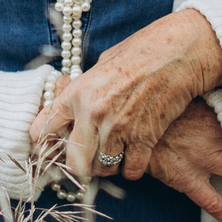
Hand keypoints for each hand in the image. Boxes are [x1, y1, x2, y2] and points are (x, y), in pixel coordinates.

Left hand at [30, 9, 221, 179]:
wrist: (177, 51)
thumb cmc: (141, 53)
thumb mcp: (101, 66)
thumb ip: (83, 92)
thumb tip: (68, 111)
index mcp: (76, 93)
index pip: (43, 131)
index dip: (46, 147)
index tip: (53, 153)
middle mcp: (92, 113)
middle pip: (74, 162)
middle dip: (82, 166)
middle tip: (91, 161)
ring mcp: (118, 127)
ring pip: (103, 168)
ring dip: (110, 166)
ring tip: (118, 154)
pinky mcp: (144, 137)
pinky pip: (131, 170)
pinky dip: (134, 168)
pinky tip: (138, 156)